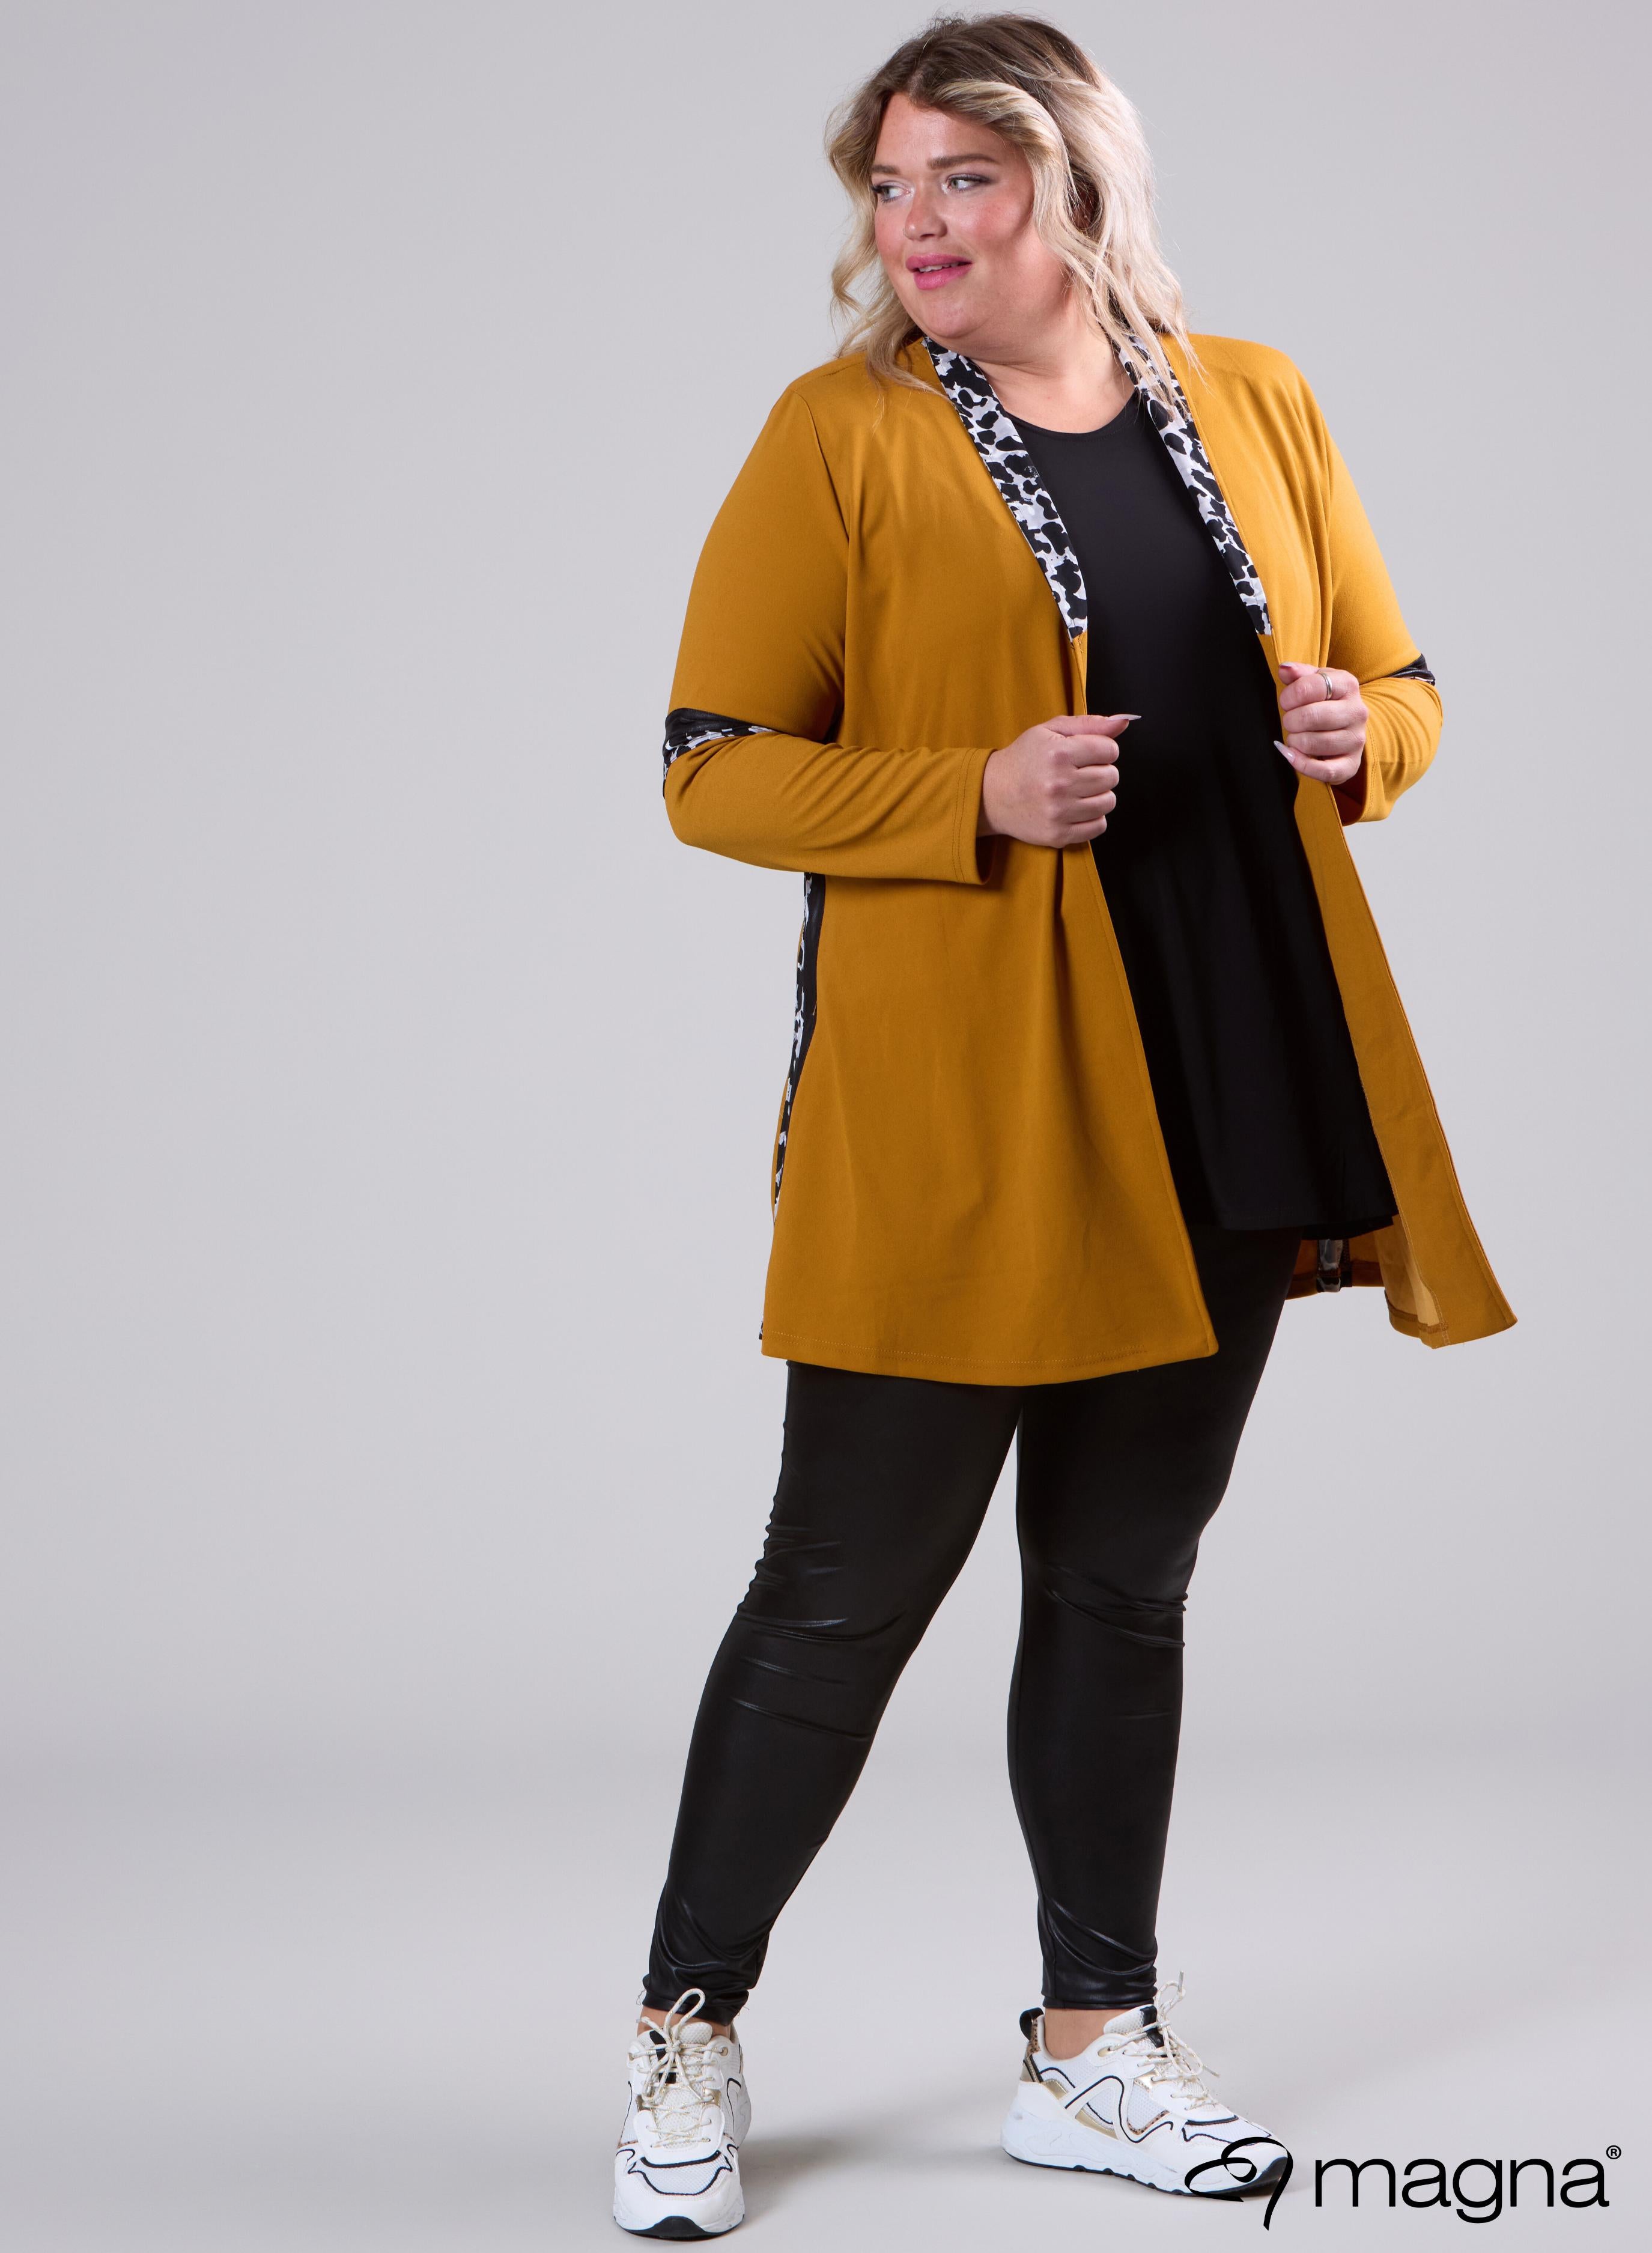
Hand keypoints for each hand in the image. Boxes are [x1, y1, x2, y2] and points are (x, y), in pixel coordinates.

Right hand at [979, 713, 1132, 846]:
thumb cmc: (1024, 758)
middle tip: (1080, 773)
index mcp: (1058, 753)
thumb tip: (1124, 721)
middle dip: (1101, 772)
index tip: (1087, 754)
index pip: (1109, 750)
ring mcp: (1058, 812)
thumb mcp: (1050, 730)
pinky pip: (1098, 826)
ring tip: (1078, 791)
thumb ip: (1089, 724)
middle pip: (1111, 776)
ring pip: (1108, 802)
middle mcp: (1059, 783)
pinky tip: (1076, 809)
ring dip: (1098, 795)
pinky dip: (1092, 818)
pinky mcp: (1058, 834)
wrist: (992, 794)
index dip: (1102, 750)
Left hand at [1275, 662, 1366, 785]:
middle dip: (1291, 720)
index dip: (1290, 696)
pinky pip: (1323, 771)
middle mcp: (1357, 712)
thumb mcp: (1314, 681)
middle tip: (1291, 721)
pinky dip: (1301, 764)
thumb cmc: (1324, 702)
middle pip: (1312, 716)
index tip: (1286, 702)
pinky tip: (1292, 755)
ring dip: (1295, 741)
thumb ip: (1298, 674)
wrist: (1346, 728)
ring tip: (1296, 736)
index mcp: (1348, 685)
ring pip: (1314, 743)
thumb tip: (1285, 669)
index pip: (1312, 687)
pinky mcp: (1351, 764)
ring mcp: (1356, 740)